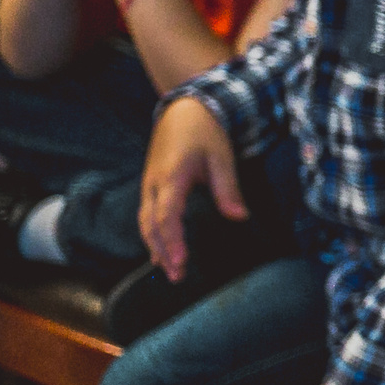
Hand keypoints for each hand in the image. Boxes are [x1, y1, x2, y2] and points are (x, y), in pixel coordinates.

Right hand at [137, 96, 244, 278]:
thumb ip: (228, 188)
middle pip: (151, 225)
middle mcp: (154, 184)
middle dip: (163, 252)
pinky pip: (147, 215)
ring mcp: (149, 184)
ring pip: (145, 222)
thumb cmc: (204, 131)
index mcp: (171, 177)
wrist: (183, 108)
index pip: (167, 216)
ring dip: (155, 247)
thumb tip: (239, 216)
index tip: (182, 261)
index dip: (173, 240)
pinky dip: (153, 235)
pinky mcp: (151, 185)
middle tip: (177, 276)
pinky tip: (161, 252)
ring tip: (169, 271)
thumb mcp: (221, 157)